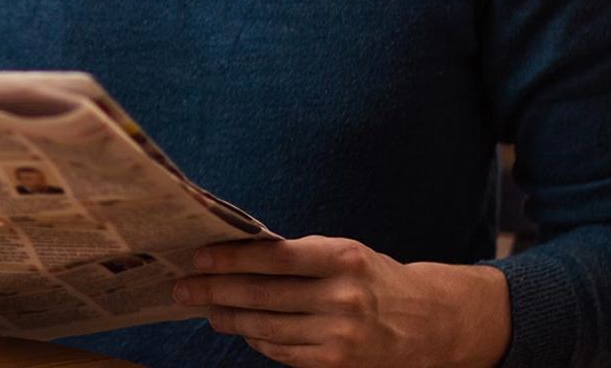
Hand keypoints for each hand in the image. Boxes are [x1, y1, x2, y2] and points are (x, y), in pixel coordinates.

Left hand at [173, 236, 510, 367]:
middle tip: (183, 287)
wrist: (428, 322)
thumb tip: (232, 254)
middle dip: (215, 291)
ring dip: (229, 318)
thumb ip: (296, 255)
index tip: (198, 257)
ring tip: (206, 309)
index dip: (231, 258)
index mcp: (342, 259)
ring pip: (266, 328)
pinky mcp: (336, 363)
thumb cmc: (372, 278)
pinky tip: (240, 328)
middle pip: (262, 295)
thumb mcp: (343, 254)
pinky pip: (282, 352)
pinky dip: (257, 340)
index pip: (274, 258)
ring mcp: (340, 335)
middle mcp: (342, 297)